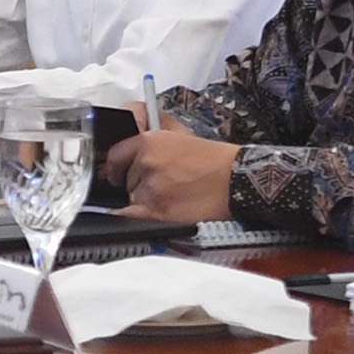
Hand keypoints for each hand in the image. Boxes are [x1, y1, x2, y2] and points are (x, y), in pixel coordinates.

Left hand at [107, 128, 238, 222]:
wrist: (237, 180)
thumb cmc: (214, 161)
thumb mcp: (179, 135)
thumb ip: (149, 142)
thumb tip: (123, 154)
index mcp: (150, 141)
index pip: (115, 156)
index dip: (116, 167)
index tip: (116, 173)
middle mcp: (147, 164)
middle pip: (125, 180)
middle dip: (137, 184)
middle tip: (163, 184)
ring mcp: (151, 189)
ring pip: (132, 199)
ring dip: (145, 201)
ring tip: (172, 196)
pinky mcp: (157, 212)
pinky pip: (132, 218)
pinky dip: (138, 217)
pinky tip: (152, 214)